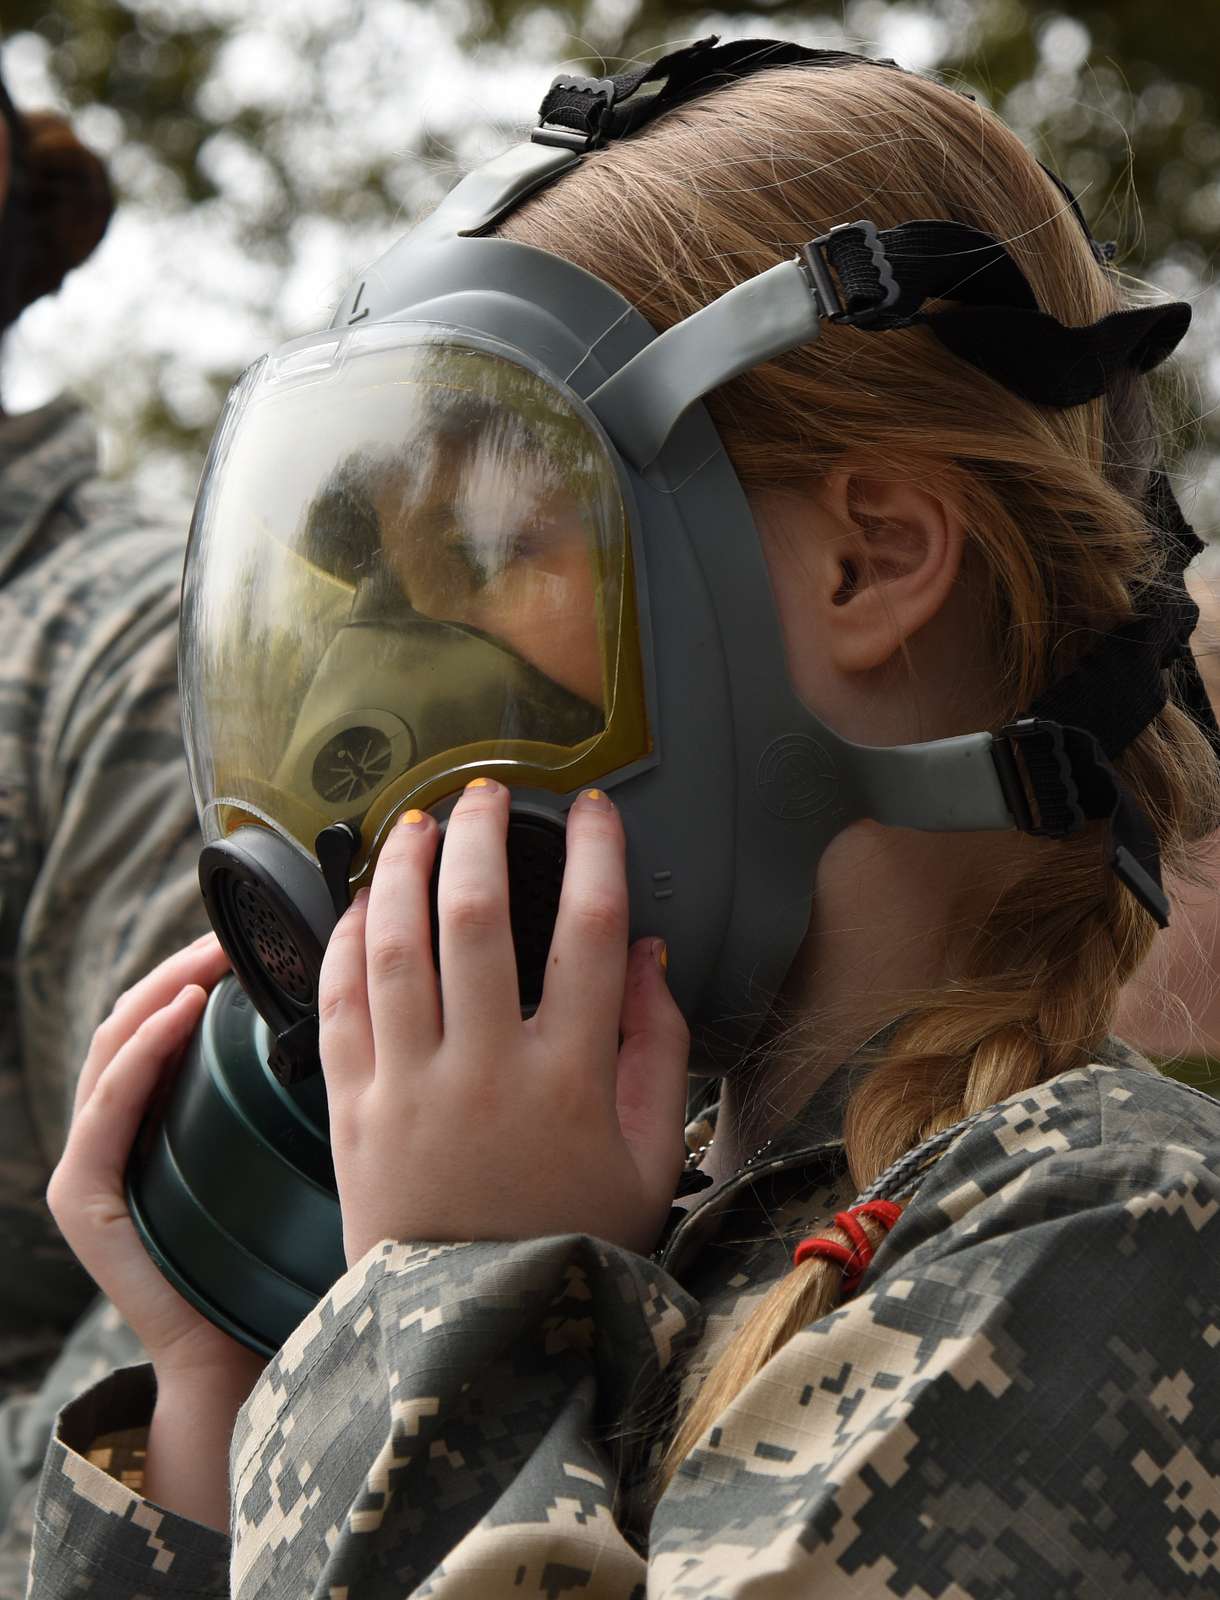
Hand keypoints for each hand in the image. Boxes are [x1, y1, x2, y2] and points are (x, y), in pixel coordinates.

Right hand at [47, 936, 265, 1389]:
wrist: (248, 1356)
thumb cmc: (279, 1254)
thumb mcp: (281, 1150)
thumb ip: (281, 1089)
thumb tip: (344, 1006)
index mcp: (155, 1119)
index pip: (163, 1019)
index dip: (196, 968)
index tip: (250, 933)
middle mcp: (113, 1135)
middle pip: (134, 1021)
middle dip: (180, 968)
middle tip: (232, 932)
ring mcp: (91, 1166)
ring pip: (114, 1048)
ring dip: (161, 992)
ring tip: (212, 957)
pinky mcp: (86, 1201)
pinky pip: (106, 1111)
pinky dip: (141, 1055)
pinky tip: (181, 1017)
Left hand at [318, 781, 689, 1262]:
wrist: (473, 1337)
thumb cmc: (571, 1241)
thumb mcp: (648, 1160)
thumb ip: (657, 1051)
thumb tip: (646, 954)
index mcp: (570, 1079)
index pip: (590, 934)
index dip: (596, 856)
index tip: (594, 810)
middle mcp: (486, 1071)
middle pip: (478, 920)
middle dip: (483, 838)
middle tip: (489, 792)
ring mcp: (410, 1089)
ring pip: (396, 949)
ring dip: (404, 871)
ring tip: (416, 823)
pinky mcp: (352, 1111)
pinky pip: (338, 1007)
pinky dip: (344, 945)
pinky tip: (359, 905)